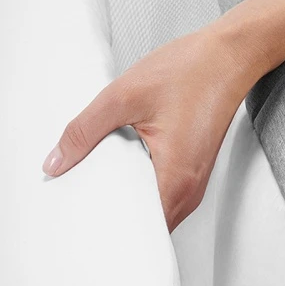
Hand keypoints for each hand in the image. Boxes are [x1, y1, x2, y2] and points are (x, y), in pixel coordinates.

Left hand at [42, 27, 260, 231]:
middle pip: (142, 225)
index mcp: (174, 180)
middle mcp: (189, 190)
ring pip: (150, 210)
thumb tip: (54, 163)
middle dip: (107, 217)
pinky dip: (135, 186)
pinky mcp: (190, 171)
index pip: (135, 231)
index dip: (103, 230)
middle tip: (73, 203)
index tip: (75, 222)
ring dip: (121, 200)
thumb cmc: (192, 70)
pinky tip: (115, 168)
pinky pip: (158, 193)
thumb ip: (84, 131)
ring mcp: (192, 182)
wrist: (230, 53)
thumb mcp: (122, 97)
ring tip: (90, 186)